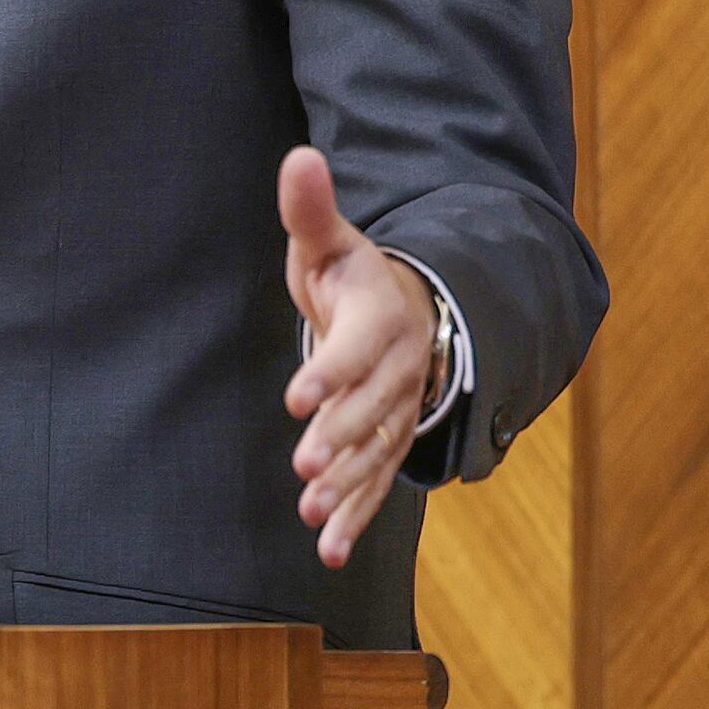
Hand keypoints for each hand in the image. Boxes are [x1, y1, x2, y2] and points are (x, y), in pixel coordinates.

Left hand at [278, 146, 433, 570]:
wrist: (410, 313)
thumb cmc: (353, 276)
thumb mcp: (329, 240)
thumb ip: (310, 208)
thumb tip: (299, 156)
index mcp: (380, 318)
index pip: (358, 348)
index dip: (331, 373)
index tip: (298, 396)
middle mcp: (397, 371)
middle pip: (371, 410)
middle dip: (340, 438)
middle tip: (306, 466)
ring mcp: (397, 413)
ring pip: (376, 454)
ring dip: (347, 487)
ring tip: (314, 514)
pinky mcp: (388, 445)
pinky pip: (377, 486)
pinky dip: (356, 518)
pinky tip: (329, 552)